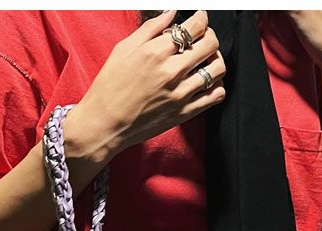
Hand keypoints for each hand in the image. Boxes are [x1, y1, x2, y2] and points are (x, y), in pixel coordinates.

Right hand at [65, 10, 225, 160]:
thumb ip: (150, 29)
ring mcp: (179, 94)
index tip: (199, 20)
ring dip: (215, 60)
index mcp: (156, 52)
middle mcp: (171, 72)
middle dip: (209, 37)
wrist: (104, 125)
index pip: (194, 27)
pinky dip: (216, 86)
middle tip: (202, 39)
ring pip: (217, 69)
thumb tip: (171, 14)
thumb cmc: (108, 89)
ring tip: (205, 61)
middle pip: (210, 44)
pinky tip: (206, 83)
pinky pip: (215, 96)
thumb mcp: (122, 51)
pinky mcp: (183, 113)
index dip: (201, 19)